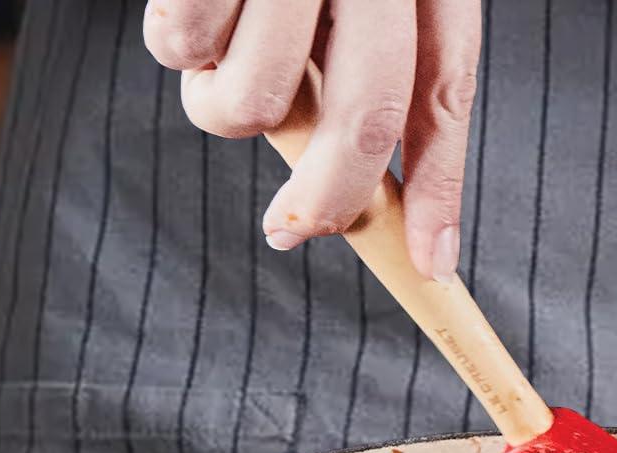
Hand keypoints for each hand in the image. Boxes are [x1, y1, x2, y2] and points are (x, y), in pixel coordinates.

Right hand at [144, 0, 480, 278]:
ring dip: (222, 108)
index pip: (442, 91)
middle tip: (290, 231)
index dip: (439, 187)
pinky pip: (185, 48)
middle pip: (365, 120)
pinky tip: (184, 5)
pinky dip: (174, 47)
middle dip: (328, 200)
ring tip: (212, 57)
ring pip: (259, 102)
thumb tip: (346, 186)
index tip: (433, 262)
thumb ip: (358, 59)